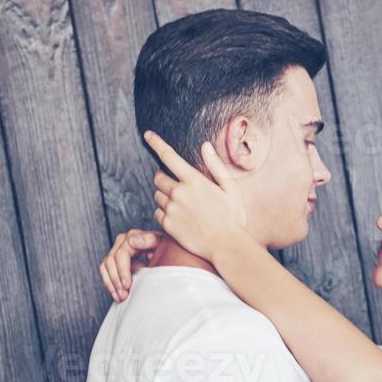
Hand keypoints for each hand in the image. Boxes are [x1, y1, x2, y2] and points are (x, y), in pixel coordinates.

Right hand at [100, 229, 162, 301]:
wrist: (166, 254)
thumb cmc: (165, 248)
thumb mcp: (160, 243)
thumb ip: (148, 240)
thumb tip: (132, 241)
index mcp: (132, 236)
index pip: (121, 254)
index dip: (123, 271)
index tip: (127, 285)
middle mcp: (122, 242)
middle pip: (110, 261)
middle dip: (116, 280)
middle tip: (124, 295)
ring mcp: (117, 250)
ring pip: (105, 267)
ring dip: (111, 284)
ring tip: (120, 297)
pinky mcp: (114, 260)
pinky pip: (105, 271)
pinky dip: (109, 284)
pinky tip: (116, 294)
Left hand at [143, 129, 249, 262]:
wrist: (227, 246)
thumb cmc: (233, 218)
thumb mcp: (230, 188)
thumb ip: (216, 165)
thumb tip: (205, 146)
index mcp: (194, 180)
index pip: (168, 156)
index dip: (156, 143)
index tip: (148, 135)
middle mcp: (179, 193)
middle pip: (158, 178)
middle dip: (164, 178)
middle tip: (177, 186)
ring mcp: (172, 210)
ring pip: (157, 196)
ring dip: (165, 197)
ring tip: (183, 206)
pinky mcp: (168, 225)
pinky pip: (158, 213)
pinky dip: (165, 213)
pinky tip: (180, 218)